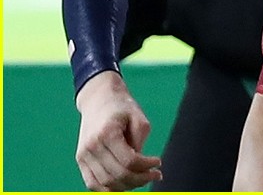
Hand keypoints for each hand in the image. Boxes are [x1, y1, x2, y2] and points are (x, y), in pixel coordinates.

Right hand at [75, 71, 161, 190]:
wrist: (98, 99)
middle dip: (140, 179)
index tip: (158, 162)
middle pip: (117, 175)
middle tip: (156, 175)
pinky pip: (92, 184)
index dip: (146, 166)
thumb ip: (140, 140)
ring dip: (127, 186)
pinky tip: (125, 185)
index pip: (128, 161)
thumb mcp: (138, 117)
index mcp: (107, 134)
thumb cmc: (121, 107)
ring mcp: (83, 156)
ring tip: (143, 179)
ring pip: (105, 184)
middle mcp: (92, 147)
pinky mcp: (81, 161)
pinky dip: (109, 189)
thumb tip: (140, 164)